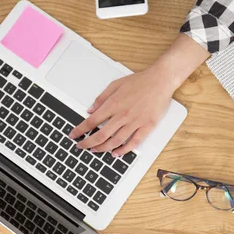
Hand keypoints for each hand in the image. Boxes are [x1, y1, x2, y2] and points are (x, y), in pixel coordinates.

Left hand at [70, 34, 211, 156]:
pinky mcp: (147, 126)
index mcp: (113, 104)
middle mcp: (122, 115)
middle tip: (81, 147)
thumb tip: (90, 110)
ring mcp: (135, 122)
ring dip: (103, 148)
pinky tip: (116, 153)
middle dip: (88, 143)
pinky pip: (134, 142)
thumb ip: (101, 98)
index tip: (73, 135)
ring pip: (116, 141)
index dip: (80, 130)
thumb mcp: (115, 84)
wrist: (160, 80)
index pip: (92, 121)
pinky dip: (124, 150)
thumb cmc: (139, 81)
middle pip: (101, 134)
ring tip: (95, 151)